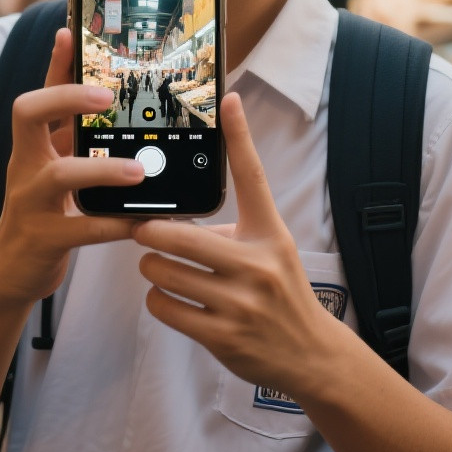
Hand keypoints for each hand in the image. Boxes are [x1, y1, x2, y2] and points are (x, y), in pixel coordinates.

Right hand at [0, 28, 142, 309]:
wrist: (11, 270)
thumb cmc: (44, 209)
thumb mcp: (54, 164)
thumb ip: (74, 133)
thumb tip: (109, 93)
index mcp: (32, 143)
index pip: (40, 90)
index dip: (54, 61)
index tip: (70, 32)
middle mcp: (25, 163)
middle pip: (27, 112)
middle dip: (64, 97)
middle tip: (105, 96)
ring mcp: (30, 200)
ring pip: (60, 174)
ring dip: (102, 169)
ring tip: (138, 170)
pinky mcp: (43, 239)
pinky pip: (80, 228)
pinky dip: (113, 224)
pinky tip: (142, 223)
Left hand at [133, 93, 338, 400]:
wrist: (308, 353)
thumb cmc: (280, 289)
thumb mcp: (270, 245)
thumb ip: (235, 222)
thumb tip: (185, 198)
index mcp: (269, 234)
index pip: (252, 177)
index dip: (240, 136)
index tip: (227, 99)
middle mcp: (257, 265)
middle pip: (181, 235)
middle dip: (150, 231)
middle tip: (142, 228)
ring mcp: (239, 304)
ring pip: (164, 272)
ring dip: (151, 266)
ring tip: (157, 264)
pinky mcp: (222, 336)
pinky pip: (165, 307)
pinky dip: (157, 298)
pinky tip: (168, 295)